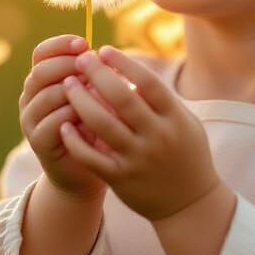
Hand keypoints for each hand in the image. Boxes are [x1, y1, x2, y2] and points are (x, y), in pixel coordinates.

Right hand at [18, 35, 115, 204]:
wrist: (86, 170)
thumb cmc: (95, 126)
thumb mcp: (96, 96)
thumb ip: (92, 76)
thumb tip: (100, 55)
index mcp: (42, 80)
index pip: (41, 53)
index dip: (60, 45)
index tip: (84, 43)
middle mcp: (30, 97)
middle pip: (41, 71)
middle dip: (68, 65)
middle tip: (91, 67)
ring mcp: (30, 120)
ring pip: (46, 95)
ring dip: (74, 91)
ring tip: (98, 92)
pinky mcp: (37, 142)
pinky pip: (53, 122)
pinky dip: (73, 116)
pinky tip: (91, 116)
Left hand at [57, 45, 220, 221]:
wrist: (190, 204)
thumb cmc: (186, 154)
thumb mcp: (184, 122)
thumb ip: (161, 98)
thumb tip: (130, 69)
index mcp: (174, 118)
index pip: (147, 83)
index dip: (124, 63)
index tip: (105, 50)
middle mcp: (156, 136)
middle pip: (122, 98)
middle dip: (97, 75)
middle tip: (81, 60)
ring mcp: (137, 158)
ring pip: (101, 124)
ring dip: (81, 100)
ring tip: (68, 84)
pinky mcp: (120, 178)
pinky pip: (91, 156)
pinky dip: (75, 139)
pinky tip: (64, 123)